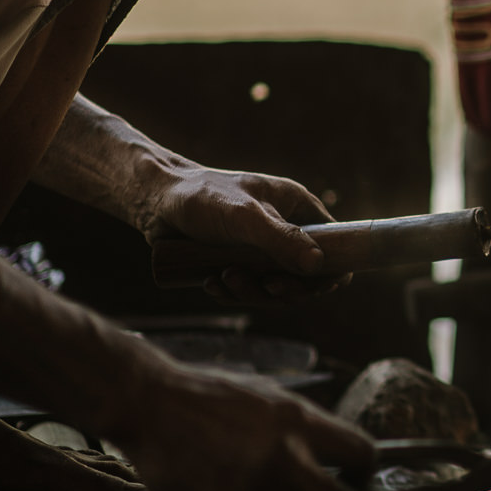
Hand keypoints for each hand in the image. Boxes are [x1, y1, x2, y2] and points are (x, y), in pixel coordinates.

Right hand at [105, 352, 373, 490]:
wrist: (150, 402)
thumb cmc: (209, 397)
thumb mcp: (269, 398)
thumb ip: (301, 426)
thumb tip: (334, 452)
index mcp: (301, 420)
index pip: (362, 453)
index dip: (364, 474)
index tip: (356, 482)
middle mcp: (286, 454)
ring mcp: (257, 484)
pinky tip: (222, 486)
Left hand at [137, 164, 350, 303]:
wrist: (153, 200)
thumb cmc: (202, 196)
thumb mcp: (245, 216)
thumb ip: (282, 239)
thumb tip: (319, 266)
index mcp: (299, 209)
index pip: (336, 246)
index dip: (332, 270)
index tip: (315, 287)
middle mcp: (286, 230)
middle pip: (307, 276)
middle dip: (285, 287)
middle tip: (266, 285)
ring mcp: (262, 250)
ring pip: (275, 288)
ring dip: (253, 292)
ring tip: (224, 279)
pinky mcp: (238, 264)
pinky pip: (248, 291)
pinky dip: (233, 293)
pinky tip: (212, 284)